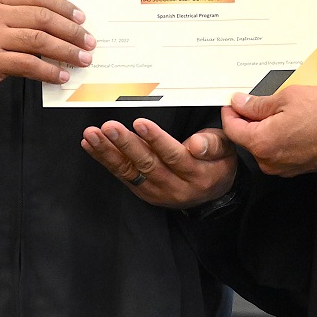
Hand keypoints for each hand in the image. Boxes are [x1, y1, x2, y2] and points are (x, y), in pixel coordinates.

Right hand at [0, 0, 94, 106]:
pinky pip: (28, 64)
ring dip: (65, 51)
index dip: (63, 7)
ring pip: (38, 40)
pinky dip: (48, 71)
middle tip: (87, 41)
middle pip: (41, 17)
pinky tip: (59, 76)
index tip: (81, 18)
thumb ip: (17, 18)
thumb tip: (58, 26)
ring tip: (81, 59)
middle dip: (70, 31)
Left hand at [81, 118, 237, 208]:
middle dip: (126, 145)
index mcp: (197, 175)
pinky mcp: (143, 191)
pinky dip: (105, 159)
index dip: (156, 140)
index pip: (174, 156)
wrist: (213, 193)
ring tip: (92, 135)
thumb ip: (212, 145)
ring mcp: (156, 192)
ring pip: (129, 171)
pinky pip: (122, 175)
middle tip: (109, 127)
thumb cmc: (217, 163)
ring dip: (108, 152)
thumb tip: (196, 144)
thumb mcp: (225, 150)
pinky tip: (90, 145)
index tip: (140, 123)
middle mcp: (175, 187)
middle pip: (147, 165)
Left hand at [219, 86, 316, 176]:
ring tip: (282, 111)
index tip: (233, 102)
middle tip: (259, 101)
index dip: (229, 112)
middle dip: (248, 119)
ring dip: (265, 128)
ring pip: (263, 145)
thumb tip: (241, 103)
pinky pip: (279, 152)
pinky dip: (279, 138)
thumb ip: (257, 103)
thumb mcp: (286, 98)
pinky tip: (292, 123)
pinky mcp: (296, 168)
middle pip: (246, 138)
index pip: (231, 128)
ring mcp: (283, 167)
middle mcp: (269, 161)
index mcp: (261, 143)